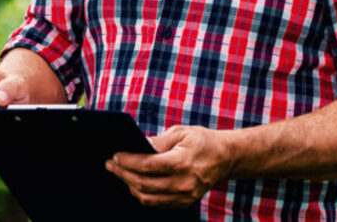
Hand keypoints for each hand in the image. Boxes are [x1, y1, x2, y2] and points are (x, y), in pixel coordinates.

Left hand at [105, 126, 234, 207]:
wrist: (226, 158)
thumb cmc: (203, 141)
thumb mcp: (181, 133)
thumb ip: (158, 141)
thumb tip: (137, 147)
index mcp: (181, 162)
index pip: (147, 165)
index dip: (127, 162)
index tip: (115, 156)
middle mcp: (182, 183)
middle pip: (143, 184)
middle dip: (123, 174)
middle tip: (111, 165)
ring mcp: (184, 196)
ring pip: (147, 198)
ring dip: (130, 186)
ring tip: (120, 173)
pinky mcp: (184, 202)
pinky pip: (157, 203)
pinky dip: (142, 194)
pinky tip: (135, 182)